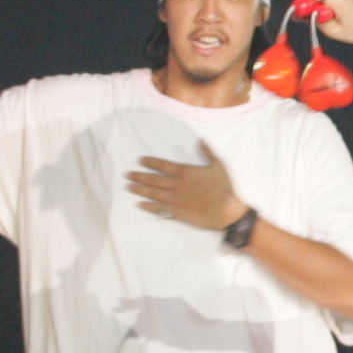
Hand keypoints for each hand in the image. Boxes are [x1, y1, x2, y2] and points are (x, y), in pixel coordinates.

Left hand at [128, 140, 245, 230]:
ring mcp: (174, 199)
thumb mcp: (218, 165)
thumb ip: (208, 152)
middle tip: (127, 175)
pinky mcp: (176, 212)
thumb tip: (201, 140)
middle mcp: (175, 184)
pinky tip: (139, 204)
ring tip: (128, 187)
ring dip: (139, 190)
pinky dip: (148, 206)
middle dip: (139, 176)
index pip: (162, 165)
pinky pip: (159, 208)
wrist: (226, 211)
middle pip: (153, 179)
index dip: (150, 162)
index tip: (140, 160)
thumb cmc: (224, 187)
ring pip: (152, 193)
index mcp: (184, 171)